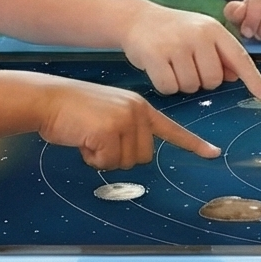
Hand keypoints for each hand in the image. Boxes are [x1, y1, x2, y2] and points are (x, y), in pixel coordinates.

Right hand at [40, 79, 219, 170]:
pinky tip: (82, 139)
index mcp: (140, 107)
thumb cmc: (73, 110)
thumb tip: (135, 154)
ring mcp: (125, 120)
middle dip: (117, 156)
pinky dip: (92, 157)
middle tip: (96, 138)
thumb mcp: (108, 113)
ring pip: (124, 162)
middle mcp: (138, 112)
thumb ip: (126, 129)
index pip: (171, 129)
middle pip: (142, 157)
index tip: (213, 153)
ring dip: (103, 157)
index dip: (193, 144)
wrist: (48, 99)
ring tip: (88, 136)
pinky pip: (106, 162)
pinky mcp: (110, 130)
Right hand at [122, 3, 260, 98]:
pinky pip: (169, 87)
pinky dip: (165, 85)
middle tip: (187, 64)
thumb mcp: (201, 35)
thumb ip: (220, 54)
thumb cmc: (174, 31)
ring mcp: (176, 45)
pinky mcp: (155, 56)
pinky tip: (159, 69)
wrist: (137, 19)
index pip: (239, 57)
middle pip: (213, 80)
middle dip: (201, 81)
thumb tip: (235, 76)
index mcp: (213, 29)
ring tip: (172, 63)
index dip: (253, 79)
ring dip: (181, 83)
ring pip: (191, 86)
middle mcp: (198, 35)